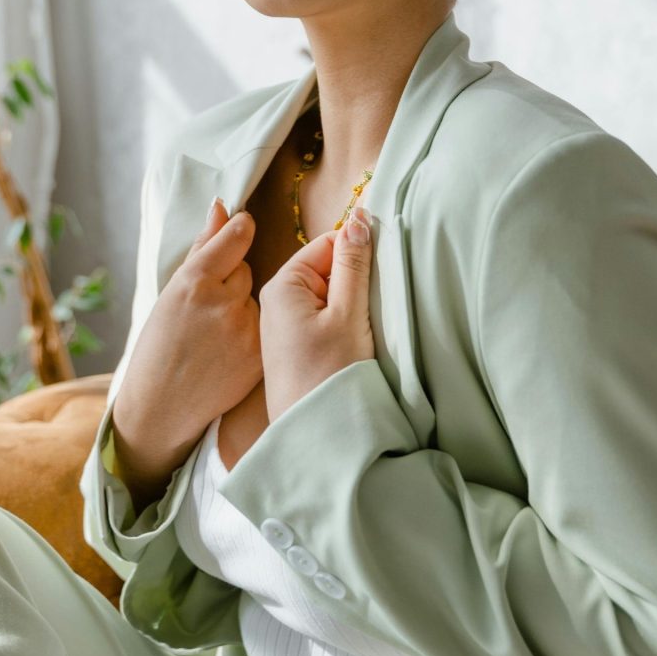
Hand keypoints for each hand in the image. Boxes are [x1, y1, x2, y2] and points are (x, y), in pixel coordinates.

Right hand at [114, 197, 262, 453]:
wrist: (160, 408)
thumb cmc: (158, 346)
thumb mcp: (170, 292)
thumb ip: (202, 247)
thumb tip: (222, 206)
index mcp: (194, 281)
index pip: (236, 237)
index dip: (240, 230)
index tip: (243, 226)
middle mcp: (222, 302)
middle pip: (245, 270)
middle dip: (231, 281)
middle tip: (208, 307)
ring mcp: (245, 330)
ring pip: (257, 298)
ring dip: (242, 307)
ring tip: (216, 334)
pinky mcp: (260, 354)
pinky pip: (266, 325)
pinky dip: (252, 332)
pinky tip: (229, 350)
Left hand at [258, 206, 375, 421]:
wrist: (314, 437)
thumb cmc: (329, 374)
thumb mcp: (348, 313)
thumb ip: (353, 264)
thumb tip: (357, 218)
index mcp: (283, 284)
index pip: (328, 244)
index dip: (358, 254)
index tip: (381, 273)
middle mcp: (275, 300)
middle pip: (327, 269)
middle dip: (354, 282)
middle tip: (369, 310)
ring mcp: (282, 325)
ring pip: (327, 295)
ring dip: (349, 305)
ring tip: (360, 331)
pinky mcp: (292, 347)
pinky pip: (321, 319)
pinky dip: (341, 324)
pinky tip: (350, 344)